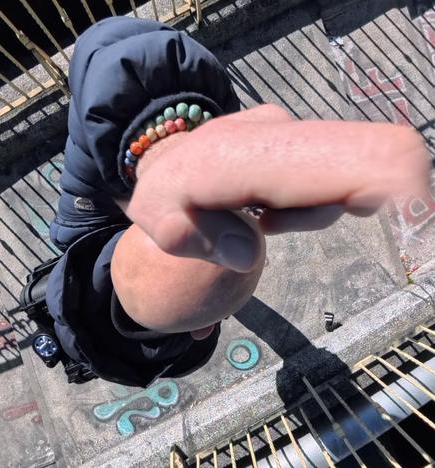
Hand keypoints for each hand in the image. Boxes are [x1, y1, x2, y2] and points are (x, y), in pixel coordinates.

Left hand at [123, 104, 429, 271]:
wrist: (167, 156)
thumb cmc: (163, 191)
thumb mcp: (157, 218)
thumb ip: (186, 236)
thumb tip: (244, 252)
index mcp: (250, 153)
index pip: (354, 160)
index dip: (405, 195)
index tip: (416, 233)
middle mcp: (282, 131)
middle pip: (375, 160)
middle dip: (351, 206)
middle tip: (276, 224)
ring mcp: (292, 129)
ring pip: (349, 173)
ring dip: (311, 213)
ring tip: (261, 219)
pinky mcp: (296, 137)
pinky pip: (331, 172)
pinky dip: (309, 203)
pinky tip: (267, 208)